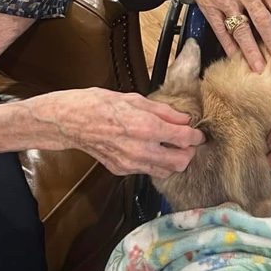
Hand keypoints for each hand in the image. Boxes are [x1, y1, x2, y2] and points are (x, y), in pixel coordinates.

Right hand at [28, 88, 204, 177]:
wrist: (72, 121)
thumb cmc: (100, 104)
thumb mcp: (135, 99)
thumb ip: (163, 112)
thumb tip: (183, 118)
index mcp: (146, 127)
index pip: (184, 138)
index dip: (196, 136)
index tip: (198, 133)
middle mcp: (141, 150)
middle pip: (180, 162)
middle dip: (188, 153)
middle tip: (187, 142)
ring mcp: (130, 163)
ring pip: (165, 171)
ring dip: (172, 161)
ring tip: (170, 147)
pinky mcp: (121, 170)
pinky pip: (146, 171)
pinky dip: (154, 163)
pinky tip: (149, 150)